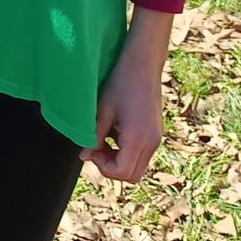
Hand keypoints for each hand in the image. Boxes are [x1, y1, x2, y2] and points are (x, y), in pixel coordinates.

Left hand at [81, 8, 172, 183]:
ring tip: (103, 137)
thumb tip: (84, 156)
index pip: (122, 172)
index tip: (91, 149)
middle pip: (132, 175)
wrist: (143, 64)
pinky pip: (141, 154)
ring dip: (118, 159)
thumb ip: (93, 136)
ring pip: (137, 167)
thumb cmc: (120, 83)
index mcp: (138, 138)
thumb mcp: (102, 110)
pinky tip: (115, 130)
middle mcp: (152, 143)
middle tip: (96, 148)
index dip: (103, 167)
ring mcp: (156, 139)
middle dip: (111, 167)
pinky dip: (126, 151)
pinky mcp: (155, 134)